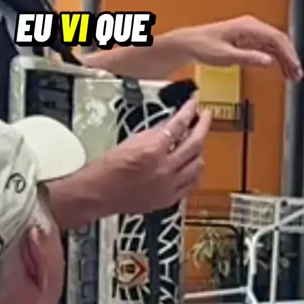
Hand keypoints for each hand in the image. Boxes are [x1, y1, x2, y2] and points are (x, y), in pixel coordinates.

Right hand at [101, 98, 210, 214]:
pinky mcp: (168, 199)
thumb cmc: (107, 167)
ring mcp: (169, 186)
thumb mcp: (131, 141)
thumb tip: (169, 124)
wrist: (98, 193)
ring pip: (197, 165)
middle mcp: (164, 168)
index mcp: (152, 150)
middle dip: (202, 126)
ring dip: (200, 150)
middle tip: (206, 116)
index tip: (193, 104)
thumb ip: (154, 133)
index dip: (188, 111)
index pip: (178, 125)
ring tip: (197, 141)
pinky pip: (190, 184)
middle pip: (194, 143)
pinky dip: (193, 171)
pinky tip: (191, 165)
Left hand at [180, 15, 302, 80]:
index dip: (288, 53)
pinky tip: (281, 69)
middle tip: (296, 74)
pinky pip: (267, 48)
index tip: (294, 66)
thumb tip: (267, 60)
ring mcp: (249, 33)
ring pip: (274, 45)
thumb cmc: (201, 45)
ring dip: (285, 59)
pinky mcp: (246, 40)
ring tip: (292, 75)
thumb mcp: (225, 55)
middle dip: (290, 57)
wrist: (188, 44)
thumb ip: (247, 57)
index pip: (275, 37)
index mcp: (246, 26)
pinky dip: (276, 59)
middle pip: (278, 41)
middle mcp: (250, 27)